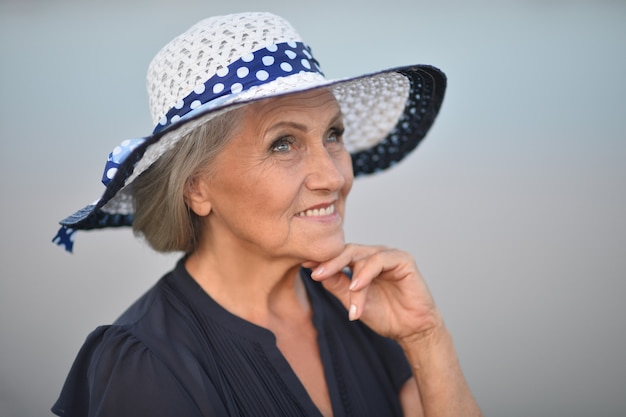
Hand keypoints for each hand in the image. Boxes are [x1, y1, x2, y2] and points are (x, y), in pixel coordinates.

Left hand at [304, 244, 442, 342]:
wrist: (411, 331)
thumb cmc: (385, 316)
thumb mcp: (353, 301)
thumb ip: (337, 285)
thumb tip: (315, 272)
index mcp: (363, 263)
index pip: (339, 256)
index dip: (323, 260)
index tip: (303, 265)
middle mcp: (375, 255)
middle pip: (348, 251)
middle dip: (330, 262)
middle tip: (315, 273)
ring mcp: (389, 256)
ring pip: (362, 256)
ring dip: (352, 277)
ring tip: (344, 291)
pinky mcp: (403, 260)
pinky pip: (380, 260)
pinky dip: (366, 273)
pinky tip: (357, 286)